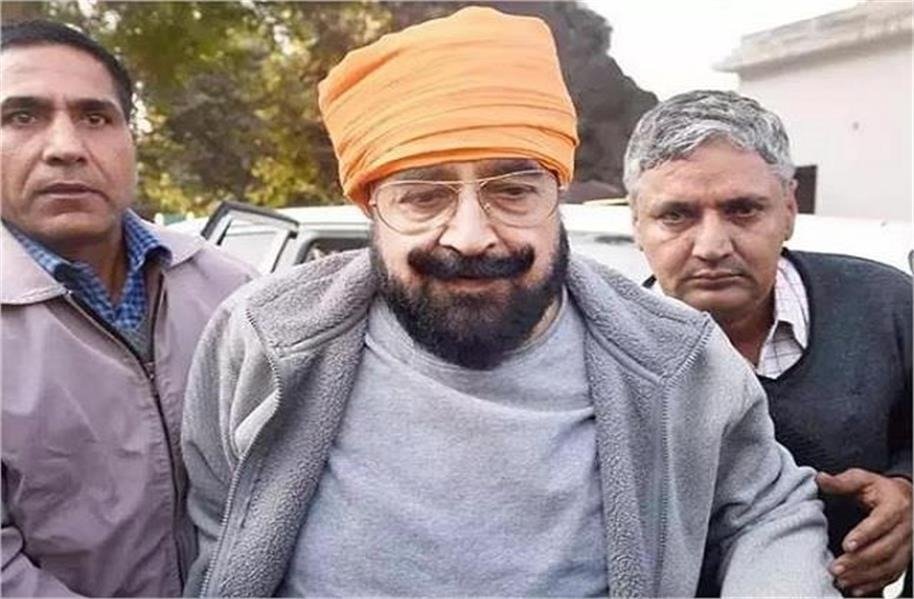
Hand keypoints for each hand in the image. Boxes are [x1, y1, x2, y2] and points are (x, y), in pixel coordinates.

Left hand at [817, 469, 911, 596]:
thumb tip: (819, 478)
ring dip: (865, 576)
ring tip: (841, 580)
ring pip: (890, 566)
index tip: (846, 545)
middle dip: (859, 561)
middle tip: (835, 567)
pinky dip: (875, 584)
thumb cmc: (878, 488)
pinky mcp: (904, 557)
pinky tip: (856, 589)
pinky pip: (893, 575)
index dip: (864, 534)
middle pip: (885, 549)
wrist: (904, 498)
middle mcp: (906, 528)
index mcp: (895, 506)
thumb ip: (841, 482)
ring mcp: (907, 545)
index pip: (881, 523)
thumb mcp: (861, 479)